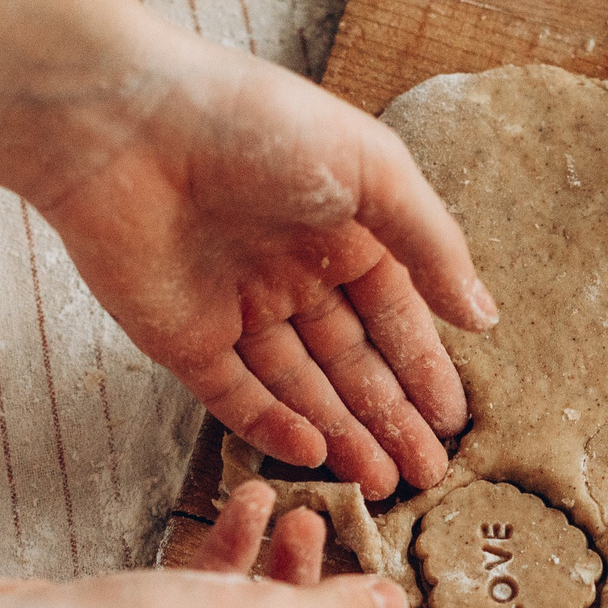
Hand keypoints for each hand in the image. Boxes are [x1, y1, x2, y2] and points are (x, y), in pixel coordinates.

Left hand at [41, 32, 496, 499]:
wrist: (126, 126)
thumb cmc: (257, 122)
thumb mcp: (373, 169)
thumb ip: (432, 245)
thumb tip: (482, 317)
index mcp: (339, 229)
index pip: (394, 313)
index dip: (424, 367)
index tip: (454, 420)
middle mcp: (290, 273)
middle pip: (352, 361)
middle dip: (393, 417)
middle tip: (430, 474)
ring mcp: (235, 309)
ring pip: (301, 388)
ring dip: (345, 434)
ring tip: (387, 485)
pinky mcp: (182, 339)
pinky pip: (237, 397)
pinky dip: (275, 428)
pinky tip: (316, 456)